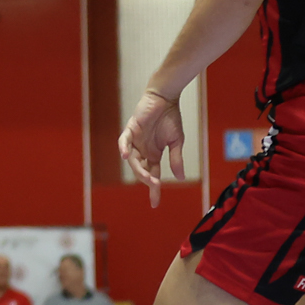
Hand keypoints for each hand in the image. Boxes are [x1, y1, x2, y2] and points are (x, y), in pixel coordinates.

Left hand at [117, 86, 186, 206]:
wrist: (166, 99)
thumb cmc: (171, 118)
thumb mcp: (176, 142)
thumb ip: (176, 159)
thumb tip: (179, 178)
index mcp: (154, 154)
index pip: (152, 175)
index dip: (153, 190)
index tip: (155, 204)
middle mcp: (143, 150)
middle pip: (142, 170)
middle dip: (148, 180)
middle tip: (154, 186)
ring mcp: (136, 141)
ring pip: (133, 160)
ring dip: (139, 169)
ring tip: (147, 177)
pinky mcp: (131, 129)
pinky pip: (124, 141)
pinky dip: (124, 148)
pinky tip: (127, 156)